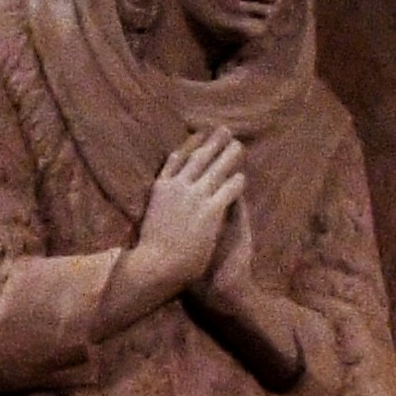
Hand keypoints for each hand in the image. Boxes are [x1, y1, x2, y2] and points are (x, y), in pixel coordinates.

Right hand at [132, 128, 242, 300]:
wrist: (157, 265)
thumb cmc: (152, 249)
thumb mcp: (152, 217)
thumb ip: (162, 205)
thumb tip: (164, 201)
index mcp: (160, 189)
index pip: (175, 160)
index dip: (189, 146)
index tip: (197, 134)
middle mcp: (177, 188)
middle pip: (198, 158)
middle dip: (212, 142)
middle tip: (225, 130)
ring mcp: (194, 197)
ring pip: (217, 169)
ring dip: (229, 155)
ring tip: (239, 146)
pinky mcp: (210, 211)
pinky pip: (228, 190)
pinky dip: (236, 182)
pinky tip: (243, 177)